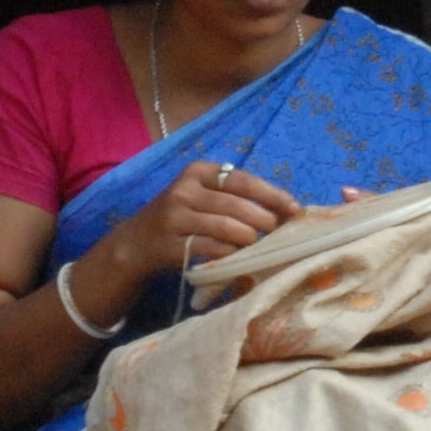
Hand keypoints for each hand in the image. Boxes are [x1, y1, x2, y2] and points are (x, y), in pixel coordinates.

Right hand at [93, 159, 300, 290]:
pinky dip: (231, 254)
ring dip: (250, 239)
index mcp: (199, 172)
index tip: (294, 208)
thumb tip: (287, 209)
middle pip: (237, 204)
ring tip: (259, 246)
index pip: (243, 180)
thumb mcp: (204, 197)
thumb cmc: (183, 218)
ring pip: (226, 227)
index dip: (272, 194)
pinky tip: (239, 258)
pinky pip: (212, 249)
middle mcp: (184, 190)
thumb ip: (238, 198)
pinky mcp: (170, 244)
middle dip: (264, 220)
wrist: (136, 243)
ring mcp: (174, 217)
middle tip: (276, 233)